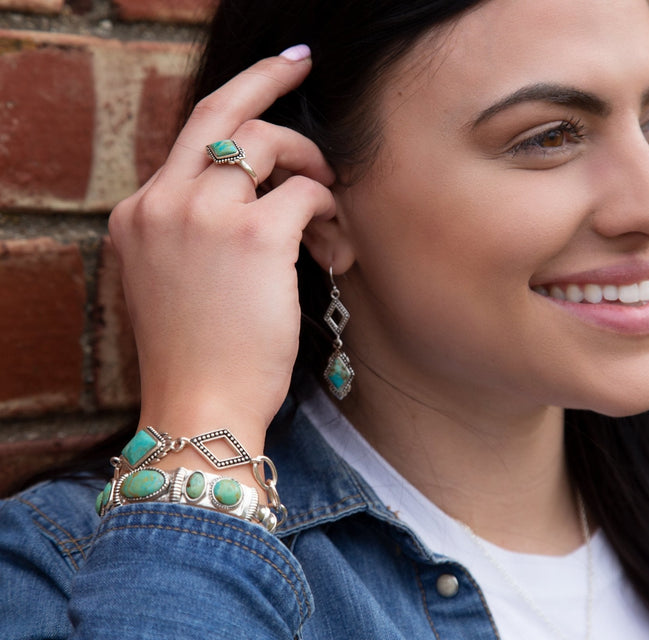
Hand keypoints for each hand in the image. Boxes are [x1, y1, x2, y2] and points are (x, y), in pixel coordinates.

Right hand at [108, 49, 335, 451]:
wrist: (200, 408)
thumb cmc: (200, 355)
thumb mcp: (176, 281)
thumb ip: (196, 230)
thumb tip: (258, 193)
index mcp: (139, 214)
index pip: (190, 141)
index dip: (233, 112)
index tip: (265, 84)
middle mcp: (163, 202)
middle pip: (218, 110)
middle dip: (265, 77)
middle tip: (301, 68)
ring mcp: (204, 214)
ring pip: (270, 144)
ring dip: (312, 166)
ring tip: (329, 209)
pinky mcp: (254, 236)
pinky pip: (307, 191)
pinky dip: (330, 210)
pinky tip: (333, 246)